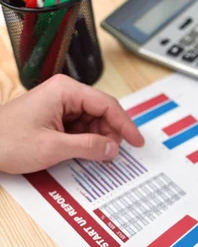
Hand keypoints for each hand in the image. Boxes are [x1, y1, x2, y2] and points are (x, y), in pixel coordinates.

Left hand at [0, 74, 143, 173]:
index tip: (136, 141)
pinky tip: (87, 153)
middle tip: (113, 154)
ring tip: (97, 156)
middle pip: (102, 112)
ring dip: (99, 139)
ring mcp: (60, 105)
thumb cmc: (6, 141)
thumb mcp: (53, 147)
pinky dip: (88, 141)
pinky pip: (82, 127)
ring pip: (94, 121)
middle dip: (111, 134)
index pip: (107, 105)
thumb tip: (114, 148)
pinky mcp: (56, 117)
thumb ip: (88, 147)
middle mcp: (64, 93)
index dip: (125, 125)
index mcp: (65, 91)